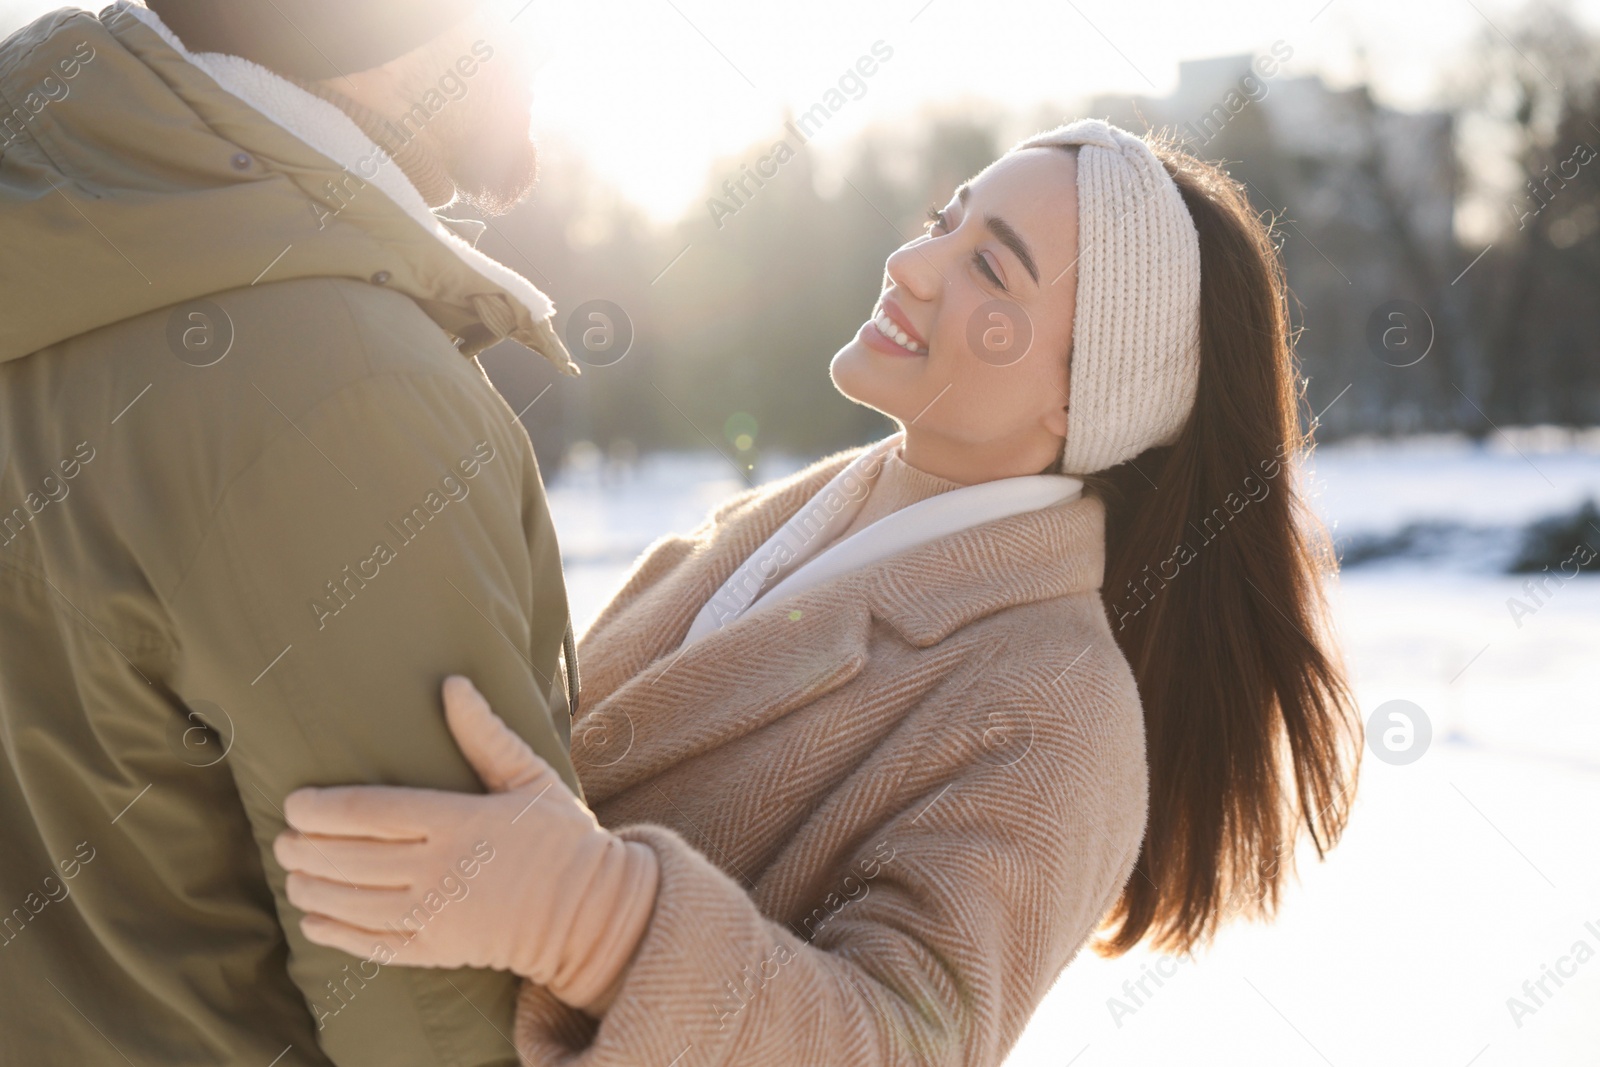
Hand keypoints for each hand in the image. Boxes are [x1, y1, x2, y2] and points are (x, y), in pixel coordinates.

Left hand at [273, 676, 657, 1010]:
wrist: (592, 913)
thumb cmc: (562, 838)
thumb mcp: (530, 778)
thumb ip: (485, 735)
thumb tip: (452, 685)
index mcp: (460, 821)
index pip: (370, 812)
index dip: (321, 809)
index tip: (295, 803)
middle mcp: (442, 870)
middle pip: (349, 859)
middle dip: (304, 849)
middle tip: (283, 840)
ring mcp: (438, 916)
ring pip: (352, 904)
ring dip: (311, 890)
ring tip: (293, 875)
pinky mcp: (439, 953)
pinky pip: (373, 946)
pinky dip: (336, 934)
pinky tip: (314, 920)